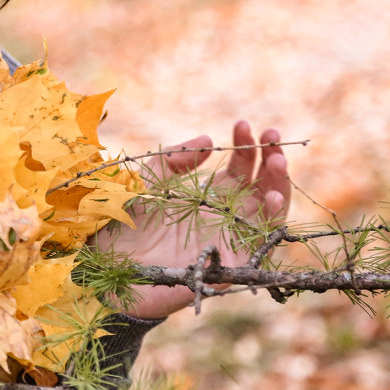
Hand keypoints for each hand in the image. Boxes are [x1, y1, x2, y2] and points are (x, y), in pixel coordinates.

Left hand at [94, 120, 290, 319]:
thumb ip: (175, 157)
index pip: (240, 168)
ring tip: (277, 161)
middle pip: (262, 186)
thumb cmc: (128, 224)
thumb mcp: (148, 179)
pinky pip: (261, 244)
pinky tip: (272, 197)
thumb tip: (209, 139)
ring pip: (270, 212)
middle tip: (270, 135)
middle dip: (271, 158)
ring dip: (279, 185)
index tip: (242, 124)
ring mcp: (231, 238)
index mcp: (210, 197)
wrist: (111, 265)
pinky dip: (272, 220)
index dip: (246, 145)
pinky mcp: (231, 263)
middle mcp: (226, 216)